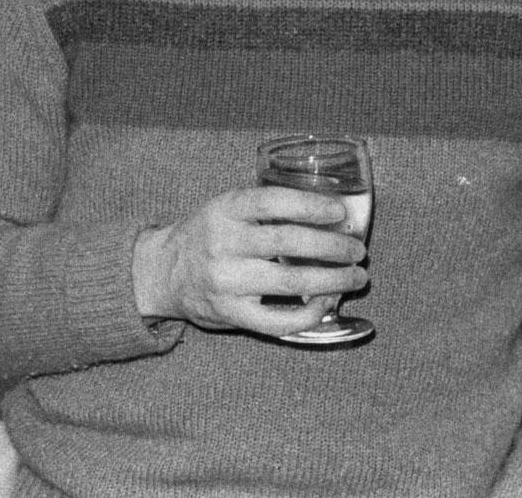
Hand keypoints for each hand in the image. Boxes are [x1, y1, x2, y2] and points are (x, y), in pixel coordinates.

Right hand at [133, 185, 366, 335]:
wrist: (164, 272)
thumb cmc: (207, 237)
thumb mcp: (224, 209)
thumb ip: (264, 210)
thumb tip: (330, 216)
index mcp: (222, 209)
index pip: (271, 201)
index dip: (310, 205)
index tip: (339, 211)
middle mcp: (222, 242)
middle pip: (288, 242)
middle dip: (333, 246)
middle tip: (357, 250)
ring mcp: (226, 281)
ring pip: (291, 282)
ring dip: (333, 280)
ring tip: (355, 276)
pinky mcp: (231, 313)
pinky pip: (281, 320)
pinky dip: (312, 313)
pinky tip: (327, 303)